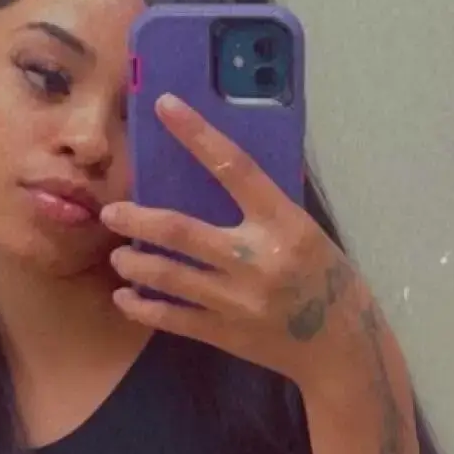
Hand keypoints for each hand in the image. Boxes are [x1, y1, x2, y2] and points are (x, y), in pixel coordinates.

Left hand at [100, 94, 366, 387]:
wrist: (342, 347)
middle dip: (137, 220)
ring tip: (117, 256)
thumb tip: (220, 174)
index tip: (165, 105)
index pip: (234, 167)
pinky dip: (142, 306)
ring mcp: (238, 300)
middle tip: (111, 212)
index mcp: (283, 223)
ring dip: (134, 263)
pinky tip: (125, 297)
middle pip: (180, 231)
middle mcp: (257, 259)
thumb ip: (266, 210)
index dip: (197, 134)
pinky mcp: (226, 334)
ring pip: (168, 276)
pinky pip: (172, 318)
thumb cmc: (326, 280)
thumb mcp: (307, 233)